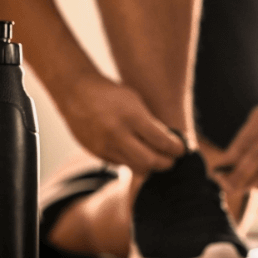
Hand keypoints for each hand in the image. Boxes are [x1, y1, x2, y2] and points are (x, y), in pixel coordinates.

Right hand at [57, 72, 184, 172]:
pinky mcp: (96, 153)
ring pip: (135, 167)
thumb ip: (151, 123)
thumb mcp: (135, 101)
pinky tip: (136, 154)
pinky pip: (120, 164)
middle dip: (166, 163)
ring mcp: (105, 145)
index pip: (162, 141)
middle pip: (150, 161)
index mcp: (132, 116)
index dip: (176, 148)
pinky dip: (131, 161)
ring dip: (149, 165)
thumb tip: (170, 144)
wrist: (75, 91)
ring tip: (156, 158)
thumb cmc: (111, 93)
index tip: (181, 149)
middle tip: (172, 159)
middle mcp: (118, 133)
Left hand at [218, 105, 257, 190]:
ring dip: (251, 183)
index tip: (218, 171)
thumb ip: (241, 143)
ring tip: (238, 188)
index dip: (231, 159)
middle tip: (226, 186)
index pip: (245, 142)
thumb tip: (225, 168)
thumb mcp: (254, 124)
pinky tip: (255, 186)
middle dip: (239, 174)